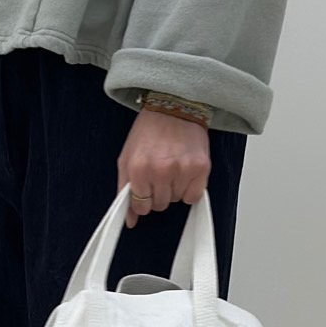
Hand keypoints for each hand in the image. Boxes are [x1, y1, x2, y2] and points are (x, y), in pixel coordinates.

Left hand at [117, 107, 210, 228]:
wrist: (173, 107)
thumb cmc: (149, 131)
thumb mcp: (127, 158)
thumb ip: (124, 190)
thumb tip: (130, 219)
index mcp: (138, 168)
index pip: (141, 206)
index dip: (142, 200)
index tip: (145, 190)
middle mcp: (160, 170)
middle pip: (159, 205)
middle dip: (157, 192)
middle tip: (159, 172)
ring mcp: (182, 169)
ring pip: (177, 200)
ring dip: (174, 188)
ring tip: (172, 167)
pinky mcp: (200, 168)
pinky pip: (194, 196)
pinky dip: (190, 189)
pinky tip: (184, 171)